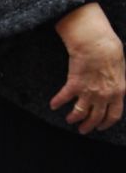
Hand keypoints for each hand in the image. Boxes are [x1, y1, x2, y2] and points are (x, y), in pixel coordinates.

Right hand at [51, 2, 125, 133]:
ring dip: (73, 118)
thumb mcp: (121, 71)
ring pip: (80, 112)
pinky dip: (57, 102)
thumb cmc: (110, 51)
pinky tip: (53, 105)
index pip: (113, 115)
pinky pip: (64, 98)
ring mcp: (88, 91)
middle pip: (95, 117)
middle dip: (88, 126)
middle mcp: (104, 95)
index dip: (106, 123)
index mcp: (118, 92)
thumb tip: (113, 90)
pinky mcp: (74, 85)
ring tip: (69, 120)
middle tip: (82, 129)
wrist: (97, 44)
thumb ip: (116, 84)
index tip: (100, 127)